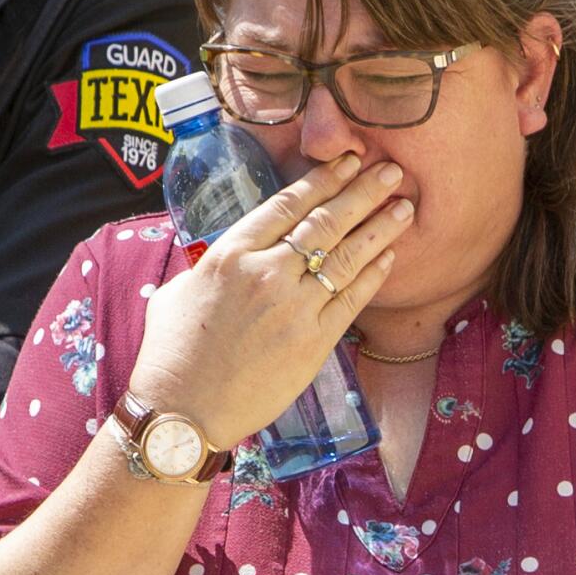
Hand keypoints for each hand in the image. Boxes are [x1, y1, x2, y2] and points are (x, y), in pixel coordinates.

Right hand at [128, 153, 412, 450]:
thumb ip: (209, 268)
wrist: (182, 413)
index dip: (323, 179)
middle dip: (363, 192)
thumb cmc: (171, 356)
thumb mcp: (177, 294)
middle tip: (392, 171)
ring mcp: (294, 308)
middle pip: (326, 221)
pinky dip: (374, 273)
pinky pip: (353, 298)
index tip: (347, 161)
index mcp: (230, 255)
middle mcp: (266, 273)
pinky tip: (390, 254)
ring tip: (404, 206)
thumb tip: (226, 258)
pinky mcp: (313, 342)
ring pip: (348, 256)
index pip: (287, 204)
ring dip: (380, 227)